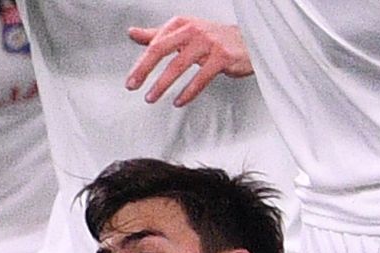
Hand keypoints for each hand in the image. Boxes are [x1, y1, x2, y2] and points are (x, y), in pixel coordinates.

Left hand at [126, 17, 253, 107]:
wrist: (248, 41)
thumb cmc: (213, 39)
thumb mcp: (183, 32)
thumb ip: (158, 35)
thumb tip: (132, 33)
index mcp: (181, 24)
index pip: (155, 42)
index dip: (141, 63)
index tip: (131, 80)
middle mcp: (193, 29)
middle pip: (161, 49)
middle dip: (144, 70)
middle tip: (133, 86)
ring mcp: (208, 42)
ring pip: (178, 65)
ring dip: (162, 84)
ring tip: (151, 97)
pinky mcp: (222, 57)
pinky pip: (200, 78)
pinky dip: (188, 92)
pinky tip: (178, 101)